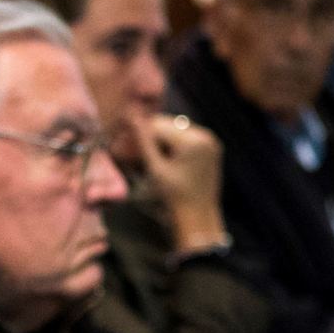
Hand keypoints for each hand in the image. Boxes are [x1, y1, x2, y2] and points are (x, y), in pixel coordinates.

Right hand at [132, 114, 227, 251]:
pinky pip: (187, 138)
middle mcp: (205, 134)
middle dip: (149, 135)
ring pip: (176, 130)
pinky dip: (173, 144)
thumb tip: (131, 115)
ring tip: (143, 154)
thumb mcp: (156, 169)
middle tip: (129, 149)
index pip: (158, 125)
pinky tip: (161, 156)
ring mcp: (210, 140)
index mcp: (192, 140)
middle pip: (168, 125)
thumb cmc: (174, 197)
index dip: (138, 133)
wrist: (198, 217)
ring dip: (159, 138)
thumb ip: (143, 141)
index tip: (122, 143)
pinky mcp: (211, 147)